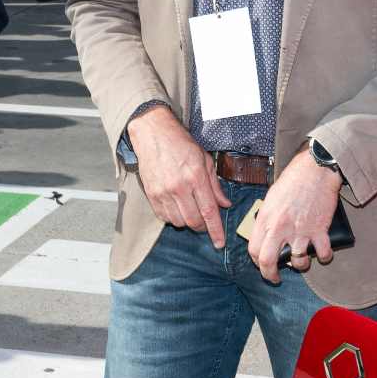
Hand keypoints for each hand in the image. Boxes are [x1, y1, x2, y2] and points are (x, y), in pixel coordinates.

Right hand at [129, 105, 230, 247]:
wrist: (153, 134)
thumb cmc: (181, 144)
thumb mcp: (205, 160)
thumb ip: (215, 185)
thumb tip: (225, 204)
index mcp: (196, 177)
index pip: (209, 212)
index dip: (216, 231)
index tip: (219, 243)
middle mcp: (179, 187)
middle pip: (194, 221)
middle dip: (202, 226)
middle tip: (205, 221)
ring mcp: (163, 192)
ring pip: (179, 222)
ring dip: (187, 221)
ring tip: (190, 208)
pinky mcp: (151, 194)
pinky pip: (164, 217)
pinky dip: (173, 217)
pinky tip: (177, 206)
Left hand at [248, 149, 342, 284]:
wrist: (315, 169)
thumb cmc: (292, 180)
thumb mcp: (271, 198)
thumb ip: (267, 218)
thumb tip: (266, 233)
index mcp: (266, 219)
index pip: (253, 250)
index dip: (256, 262)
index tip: (261, 264)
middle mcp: (280, 227)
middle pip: (268, 262)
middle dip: (270, 275)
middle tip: (274, 278)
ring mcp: (301, 230)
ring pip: (297, 262)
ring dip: (300, 266)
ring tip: (301, 262)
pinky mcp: (320, 230)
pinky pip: (322, 253)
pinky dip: (324, 257)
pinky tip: (323, 254)